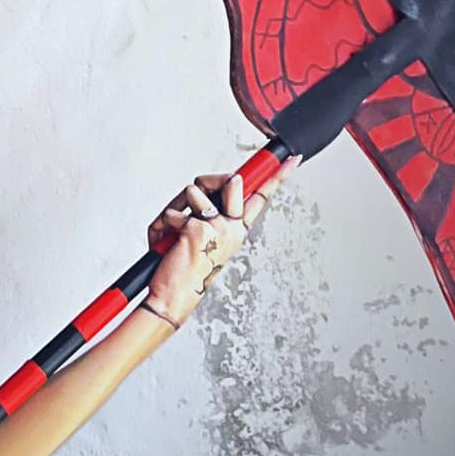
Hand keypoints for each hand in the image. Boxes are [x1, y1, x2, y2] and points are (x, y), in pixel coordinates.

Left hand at [143, 159, 298, 328]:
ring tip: (173, 229)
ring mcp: (219, 228)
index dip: (278, 176)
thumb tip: (198, 190)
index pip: (262, 196)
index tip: (293, 159)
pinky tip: (166, 241)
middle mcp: (233, 228)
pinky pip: (173, 212)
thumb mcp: (201, 236)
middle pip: (230, 180)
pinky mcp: (199, 230)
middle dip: (206, 181)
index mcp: (237, 228)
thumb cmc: (185, 267)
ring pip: (194, 190)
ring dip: (175, 206)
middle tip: (191, 201)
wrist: (173, 296)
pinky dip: (161, 224)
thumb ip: (205, 210)